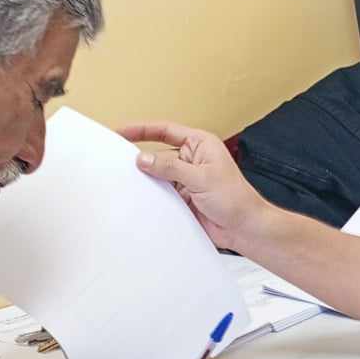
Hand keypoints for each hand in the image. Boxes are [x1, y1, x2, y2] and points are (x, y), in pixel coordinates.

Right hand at [119, 120, 267, 252]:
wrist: (243, 228)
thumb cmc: (234, 198)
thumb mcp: (199, 178)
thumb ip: (169, 167)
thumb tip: (143, 158)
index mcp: (200, 144)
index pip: (165, 130)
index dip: (142, 130)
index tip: (122, 131)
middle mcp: (192, 159)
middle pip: (159, 153)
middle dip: (141, 157)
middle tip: (116, 159)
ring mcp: (187, 179)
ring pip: (158, 175)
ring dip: (146, 179)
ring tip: (125, 181)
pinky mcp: (183, 197)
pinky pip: (162, 192)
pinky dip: (152, 195)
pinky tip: (140, 198)